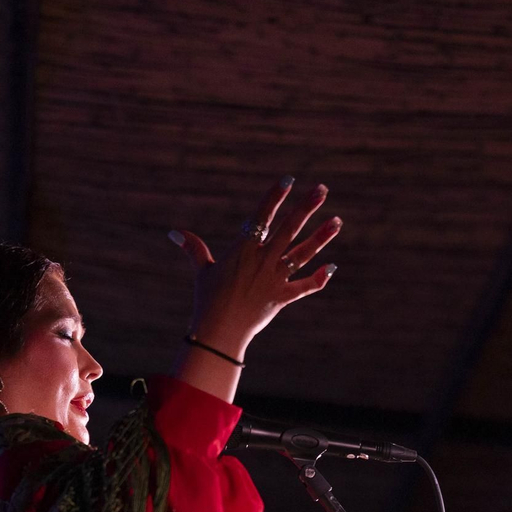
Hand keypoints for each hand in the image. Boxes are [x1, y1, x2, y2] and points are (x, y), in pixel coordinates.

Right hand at [169, 176, 341, 358]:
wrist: (218, 332)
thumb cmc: (207, 300)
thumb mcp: (202, 271)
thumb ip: (194, 249)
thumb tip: (174, 233)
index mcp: (243, 250)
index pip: (262, 217)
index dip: (275, 197)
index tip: (289, 180)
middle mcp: (262, 260)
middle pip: (288, 228)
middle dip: (306, 207)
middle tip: (322, 190)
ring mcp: (275, 279)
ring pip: (302, 254)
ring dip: (321, 237)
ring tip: (337, 221)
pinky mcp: (282, 298)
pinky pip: (304, 287)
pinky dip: (319, 279)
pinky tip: (332, 267)